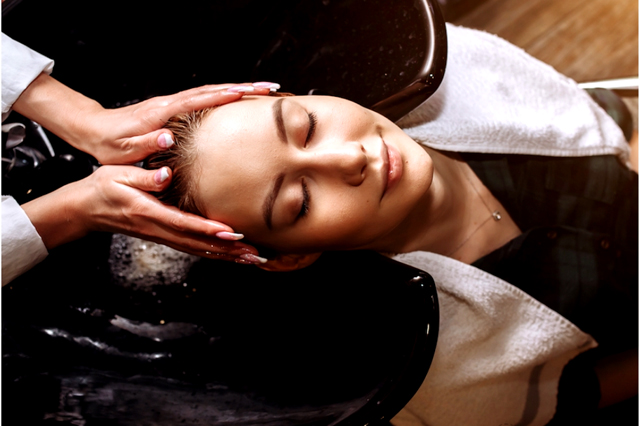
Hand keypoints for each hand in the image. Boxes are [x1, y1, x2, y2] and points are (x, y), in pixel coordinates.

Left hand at [13, 75, 278, 163]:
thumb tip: (169, 137)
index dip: (223, 96)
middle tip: (270, 88)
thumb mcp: (126, 150)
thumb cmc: (111, 144)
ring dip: (239, 88)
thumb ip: (148, 143)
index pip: (198, 100)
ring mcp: (174, 104)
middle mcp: (172, 103)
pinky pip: (206, 99)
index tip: (247, 93)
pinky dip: (226, 95)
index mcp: (163, 113)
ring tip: (264, 91)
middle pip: (212, 90)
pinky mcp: (176, 109)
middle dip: (243, 87)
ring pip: (212, 92)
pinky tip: (239, 100)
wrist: (95, 130)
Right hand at [22, 165, 266, 264]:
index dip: (208, 229)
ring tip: (252, 259)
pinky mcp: (166, 237)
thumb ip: (143, 176)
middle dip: (228, 251)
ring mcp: (163, 236)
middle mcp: (158, 229)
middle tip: (254, 254)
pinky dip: (215, 253)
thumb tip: (166, 175)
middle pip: (198, 244)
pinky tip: (232, 255)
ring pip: (199, 250)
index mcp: (148, 213)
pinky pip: (194, 248)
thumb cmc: (103, 188)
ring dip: (227, 256)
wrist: (87, 209)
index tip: (232, 233)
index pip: (184, 224)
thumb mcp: (117, 174)